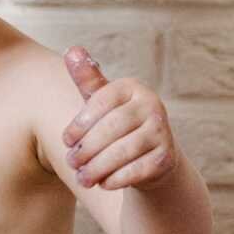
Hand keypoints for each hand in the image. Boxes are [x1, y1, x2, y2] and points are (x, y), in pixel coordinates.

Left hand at [61, 46, 177, 191]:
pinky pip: (136, 171)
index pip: (100, 101)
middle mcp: (152, 104)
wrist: (152, 157)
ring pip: (122, 152)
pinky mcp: (167, 158)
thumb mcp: (101, 102)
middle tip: (71, 163)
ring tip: (82, 178)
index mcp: (132, 87)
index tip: (66, 141)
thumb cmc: (118, 126)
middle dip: (86, 149)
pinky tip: (103, 183)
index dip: (79, 123)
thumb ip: (87, 79)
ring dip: (97, 168)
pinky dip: (115, 179)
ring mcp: (163, 131)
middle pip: (111, 128)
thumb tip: (72, 50)